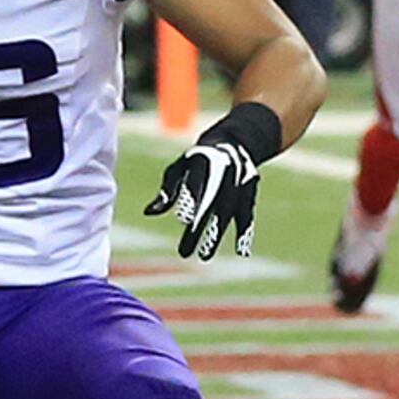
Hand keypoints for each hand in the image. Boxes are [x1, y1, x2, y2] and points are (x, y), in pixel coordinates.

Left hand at [145, 133, 265, 260]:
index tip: (183, 221)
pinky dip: (245, 232)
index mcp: (202, 161)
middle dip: (198, 228)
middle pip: (210, 203)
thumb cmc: (197, 161)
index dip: (190, 200)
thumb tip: (149, 212)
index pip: (195, 183)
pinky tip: (241, 251)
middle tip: (184, 252)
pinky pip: (247, 215)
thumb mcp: (178, 169)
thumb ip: (166, 191)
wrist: (234, 143)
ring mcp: (239, 182)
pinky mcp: (250, 192)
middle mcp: (223, 171)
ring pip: (228, 212)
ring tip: (204, 256)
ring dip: (217, 234)